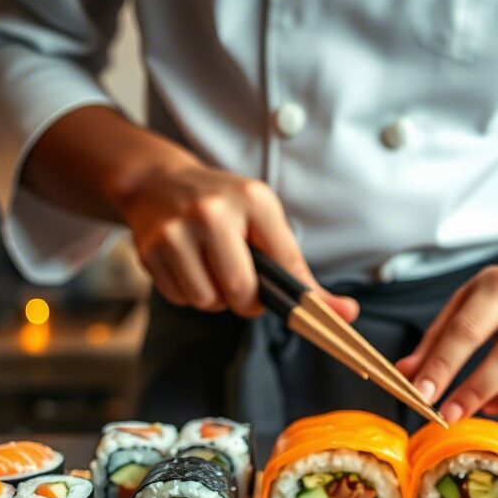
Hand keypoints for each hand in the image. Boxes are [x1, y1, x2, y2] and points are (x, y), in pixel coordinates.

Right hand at [117, 159, 357, 320]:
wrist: (156, 183)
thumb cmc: (223, 207)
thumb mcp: (263, 220)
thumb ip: (299, 269)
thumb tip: (347, 313)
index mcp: (252, 201)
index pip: (287, 265)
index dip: (298, 297)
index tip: (311, 314)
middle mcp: (212, 212)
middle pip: (242, 291)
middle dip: (248, 301)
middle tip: (244, 285)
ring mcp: (176, 232)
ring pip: (209, 301)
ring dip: (217, 298)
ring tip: (213, 270)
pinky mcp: (149, 252)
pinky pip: (182, 299)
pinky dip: (191, 294)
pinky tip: (189, 268)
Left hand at [395, 262, 497, 421]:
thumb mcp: (471, 302)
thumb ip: (437, 337)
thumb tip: (405, 373)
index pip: (465, 330)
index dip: (440, 365)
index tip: (419, 393)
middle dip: (466, 387)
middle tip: (440, 413)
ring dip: (487, 396)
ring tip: (461, 413)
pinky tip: (494, 405)